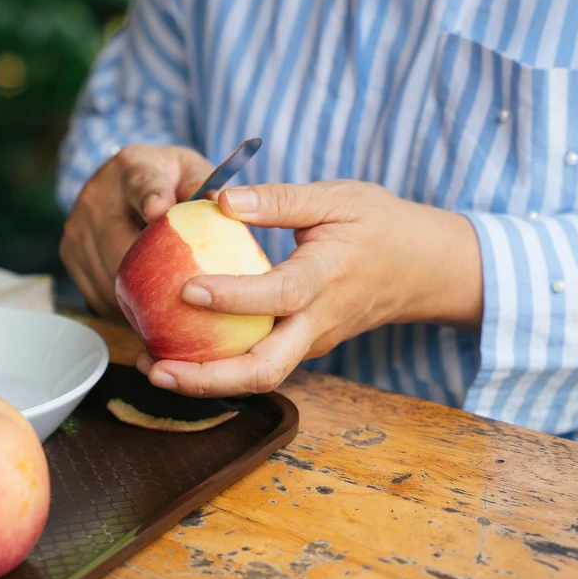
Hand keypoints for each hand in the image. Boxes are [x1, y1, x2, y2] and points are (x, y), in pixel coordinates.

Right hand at [60, 144, 213, 315]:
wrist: (122, 184)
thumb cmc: (168, 180)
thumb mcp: (190, 171)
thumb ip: (206, 185)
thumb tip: (222, 205)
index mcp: (132, 166)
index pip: (141, 182)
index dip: (150, 195)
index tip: (158, 209)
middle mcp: (96, 195)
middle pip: (124, 245)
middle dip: (157, 273)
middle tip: (190, 294)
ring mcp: (77, 227)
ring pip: (111, 278)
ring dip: (142, 296)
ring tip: (171, 303)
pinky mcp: (69, 256)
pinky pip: (99, 295)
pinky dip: (125, 306)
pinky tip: (146, 304)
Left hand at [139, 180, 483, 395]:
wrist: (423, 268)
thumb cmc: (379, 225)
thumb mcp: (336, 197)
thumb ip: (278, 199)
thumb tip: (221, 199)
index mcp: (327, 278)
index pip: (278, 295)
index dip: (233, 297)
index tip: (187, 288)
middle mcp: (318, 322)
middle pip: (265, 369)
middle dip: (208, 377)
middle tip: (156, 367)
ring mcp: (312, 342)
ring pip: (260, 376)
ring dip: (207, 380)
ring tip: (153, 366)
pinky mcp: (304, 346)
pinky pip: (261, 364)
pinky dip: (220, 366)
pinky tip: (180, 352)